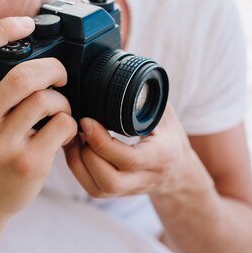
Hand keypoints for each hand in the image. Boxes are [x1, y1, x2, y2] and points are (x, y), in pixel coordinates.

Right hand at [0, 17, 77, 223]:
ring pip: (46, 100)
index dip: (2, 29)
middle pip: (23, 75)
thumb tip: (21, 47)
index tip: (26, 24)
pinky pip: (62, 125)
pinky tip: (62, 131)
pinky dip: (69, 123)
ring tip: (59, 109)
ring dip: (62, 100)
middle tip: (59, 76)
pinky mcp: (26, 164)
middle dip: (52, 68)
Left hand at [64, 105, 192, 197]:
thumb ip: (145, 93)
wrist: (177, 169)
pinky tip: (76, 146)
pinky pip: (91, 188)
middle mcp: (146, 179)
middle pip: (109, 180)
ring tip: (75, 134)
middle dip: (87, 154)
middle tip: (79, 128)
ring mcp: (129, 190)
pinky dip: (77, 167)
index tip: (87, 121)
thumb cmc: (167, 134)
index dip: (102, 142)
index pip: (129, 159)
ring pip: (97, 188)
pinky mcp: (114, 194)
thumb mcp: (163, 111)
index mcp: (161, 156)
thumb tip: (124, 57)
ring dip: (79, 161)